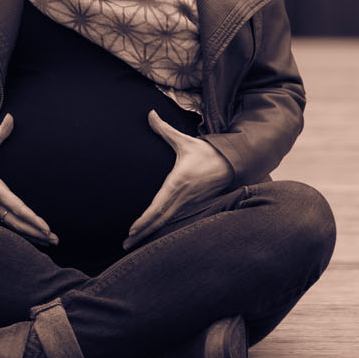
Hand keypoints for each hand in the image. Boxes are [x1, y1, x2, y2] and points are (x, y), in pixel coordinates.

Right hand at [0, 114, 56, 245]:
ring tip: (49, 242)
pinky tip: (32, 236)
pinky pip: (7, 224)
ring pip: (12, 227)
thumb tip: (11, 117)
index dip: (31, 218)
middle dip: (36, 233)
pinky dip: (20, 232)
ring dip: (30, 235)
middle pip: (17, 223)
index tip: (45, 228)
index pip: (16, 206)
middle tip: (55, 240)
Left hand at [123, 110, 232, 250]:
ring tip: (134, 244)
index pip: (158, 205)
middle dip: (143, 233)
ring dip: (152, 234)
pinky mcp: (195, 207)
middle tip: (126, 244)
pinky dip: (164, 229)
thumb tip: (150, 113)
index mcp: (178, 182)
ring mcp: (190, 204)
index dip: (145, 219)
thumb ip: (164, 129)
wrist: (232, 163)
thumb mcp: (183, 140)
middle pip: (160, 219)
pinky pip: (177, 220)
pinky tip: (153, 236)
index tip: (133, 230)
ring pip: (168, 223)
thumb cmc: (206, 152)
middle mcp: (183, 196)